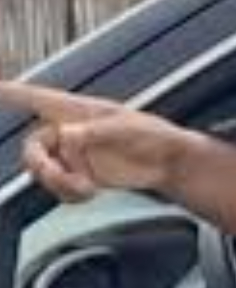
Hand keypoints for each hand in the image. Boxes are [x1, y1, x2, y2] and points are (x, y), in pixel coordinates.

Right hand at [0, 81, 191, 201]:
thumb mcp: (127, 129)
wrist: (169, 164)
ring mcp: (75, 156)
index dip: (11, 93)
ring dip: (58, 184)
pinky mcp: (82, 176)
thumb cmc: (155, 136)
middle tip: (60, 178)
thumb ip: (96, 132)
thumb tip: (66, 135)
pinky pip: (59, 188)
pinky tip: (88, 193)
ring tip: (85, 188)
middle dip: (41, 166)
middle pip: (33, 147)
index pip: (39, 99)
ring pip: (43, 172)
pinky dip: (68, 193)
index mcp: (80, 112)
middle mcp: (71, 133)